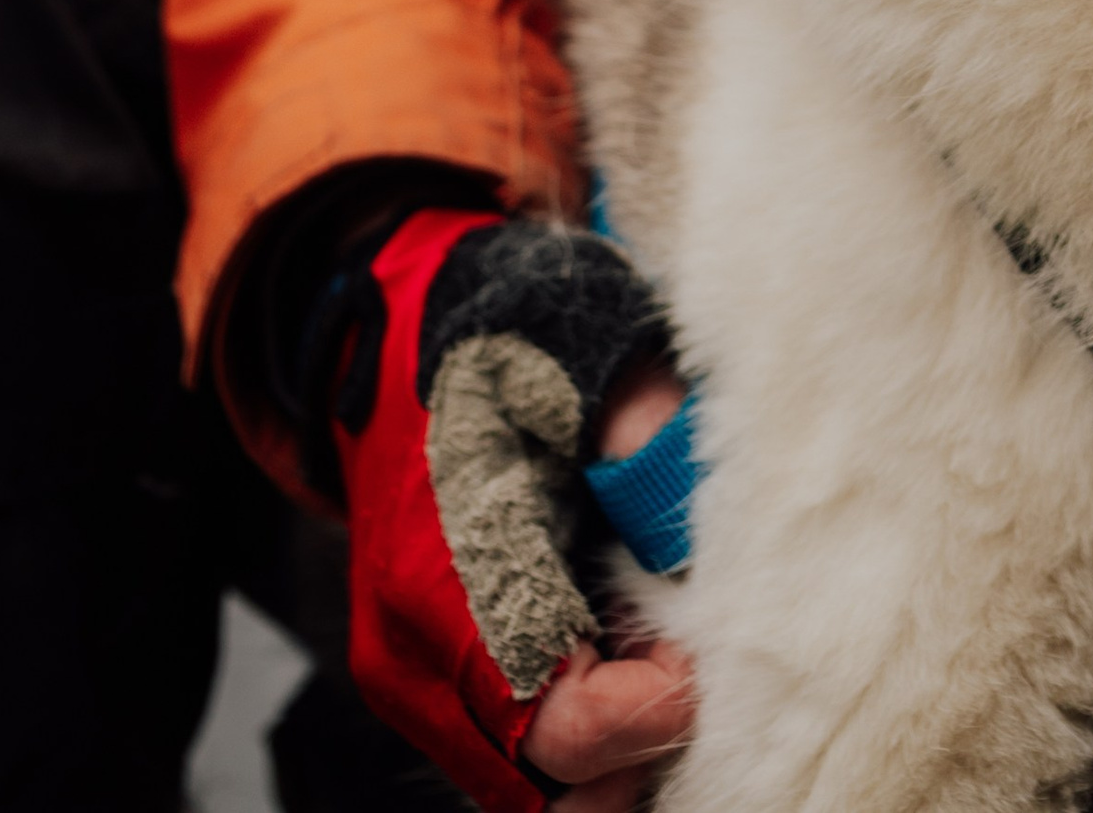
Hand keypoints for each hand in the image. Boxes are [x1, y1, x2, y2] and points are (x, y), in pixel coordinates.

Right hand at [327, 207, 688, 812]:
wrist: (392, 324)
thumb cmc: (492, 326)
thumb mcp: (574, 338)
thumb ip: (639, 418)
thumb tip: (695, 493)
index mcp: (440, 579)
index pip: (555, 726)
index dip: (648, 710)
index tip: (700, 655)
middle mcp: (413, 655)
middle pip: (545, 782)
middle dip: (637, 746)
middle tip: (697, 661)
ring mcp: (416, 679)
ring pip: (531, 785)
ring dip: (613, 749)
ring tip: (669, 659)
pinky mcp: (434, 682)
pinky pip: (515, 755)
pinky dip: (584, 735)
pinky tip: (633, 662)